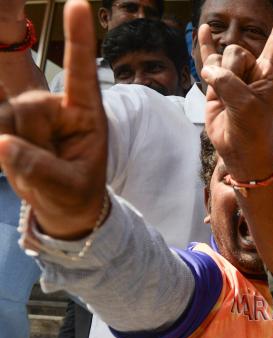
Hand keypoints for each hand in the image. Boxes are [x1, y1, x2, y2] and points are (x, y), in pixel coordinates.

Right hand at [0, 0, 107, 239]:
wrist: (62, 205)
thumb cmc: (76, 193)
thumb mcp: (68, 188)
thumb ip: (41, 169)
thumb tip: (4, 144)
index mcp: (86, 114)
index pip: (82, 72)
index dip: (79, 39)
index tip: (78, 4)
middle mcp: (55, 106)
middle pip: (25, 109)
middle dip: (28, 142)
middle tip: (47, 168)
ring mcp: (27, 111)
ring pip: (3, 118)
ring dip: (10, 148)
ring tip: (35, 165)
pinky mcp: (5, 119)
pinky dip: (0, 139)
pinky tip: (6, 145)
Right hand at [199, 0, 272, 181]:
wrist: (240, 151)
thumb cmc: (252, 130)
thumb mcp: (244, 105)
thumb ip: (227, 82)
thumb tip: (210, 71)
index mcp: (270, 73)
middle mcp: (253, 70)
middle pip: (237, 51)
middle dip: (234, 72)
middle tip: (240, 99)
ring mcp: (234, 75)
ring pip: (221, 59)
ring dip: (220, 78)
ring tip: (229, 101)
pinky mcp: (217, 83)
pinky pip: (209, 58)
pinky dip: (204, 44)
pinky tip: (203, 30)